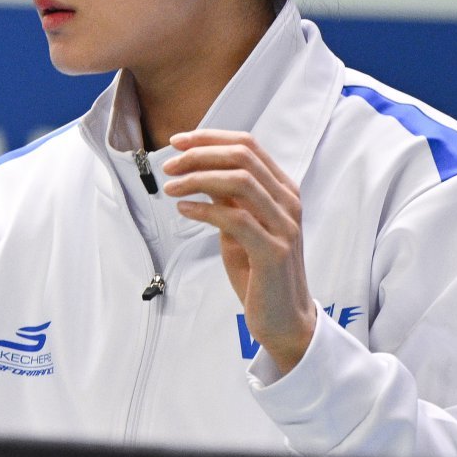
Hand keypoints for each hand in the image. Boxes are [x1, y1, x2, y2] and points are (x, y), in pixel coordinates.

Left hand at [162, 129, 315, 373]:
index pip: (248, 145)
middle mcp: (288, 202)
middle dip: (199, 155)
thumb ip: (227, 198)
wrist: (283, 318)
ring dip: (197, 179)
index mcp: (283, 190)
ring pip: (240, 181)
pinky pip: (235, 219)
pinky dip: (204, 210)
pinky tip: (184, 210)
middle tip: (168, 166)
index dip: (210, 138)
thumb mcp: (240, 226)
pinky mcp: (273, 252)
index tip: (177, 142)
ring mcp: (285, 226)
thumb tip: (197, 168)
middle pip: (242, 157)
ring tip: (171, 188)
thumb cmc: (259, 270)